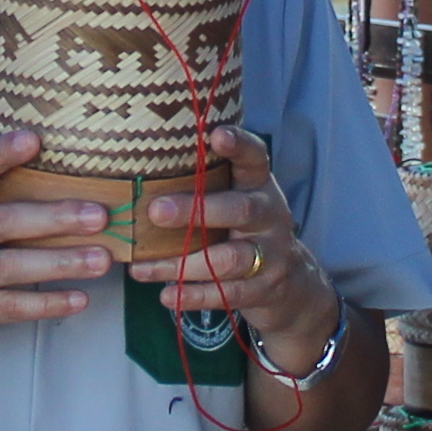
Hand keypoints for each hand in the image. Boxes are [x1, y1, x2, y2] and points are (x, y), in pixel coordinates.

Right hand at [0, 129, 117, 365]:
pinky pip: (14, 307)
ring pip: (12, 267)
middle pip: (4, 222)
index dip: (1, 152)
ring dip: (61, 263)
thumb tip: (64, 172)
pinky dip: (49, 303)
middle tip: (99, 214)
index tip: (34, 139)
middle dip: (55, 217)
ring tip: (102, 260)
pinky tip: (81, 299)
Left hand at [151, 126, 335, 363]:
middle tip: (156, 211)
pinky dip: (193, 296)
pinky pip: (227, 294)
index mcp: (260, 186)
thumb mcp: (237, 200)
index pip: (255, 159)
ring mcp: (271, 255)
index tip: (216, 135)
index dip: (239, 146)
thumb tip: (140, 170)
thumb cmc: (245, 230)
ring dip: (182, 264)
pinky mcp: (263, 289)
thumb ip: (206, 185)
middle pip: (240, 209)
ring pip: (229, 259)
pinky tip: (165, 294)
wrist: (291, 284)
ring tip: (141, 268)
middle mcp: (270, 216)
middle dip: (197, 211)